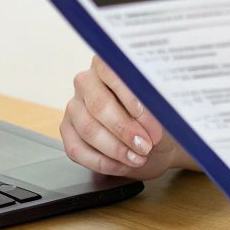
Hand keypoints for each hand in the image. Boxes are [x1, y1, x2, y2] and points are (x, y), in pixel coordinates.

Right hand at [60, 55, 198, 179]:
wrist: (156, 141)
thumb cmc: (157, 119)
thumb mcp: (161, 108)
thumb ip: (154, 104)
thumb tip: (155, 107)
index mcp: (107, 65)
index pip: (111, 71)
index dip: (129, 96)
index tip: (147, 119)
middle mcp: (87, 82)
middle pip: (99, 105)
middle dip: (124, 129)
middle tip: (146, 144)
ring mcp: (74, 107)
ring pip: (88, 129)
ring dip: (116, 148)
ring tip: (138, 157)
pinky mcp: (68, 131)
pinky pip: (77, 150)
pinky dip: (103, 162)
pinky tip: (123, 164)